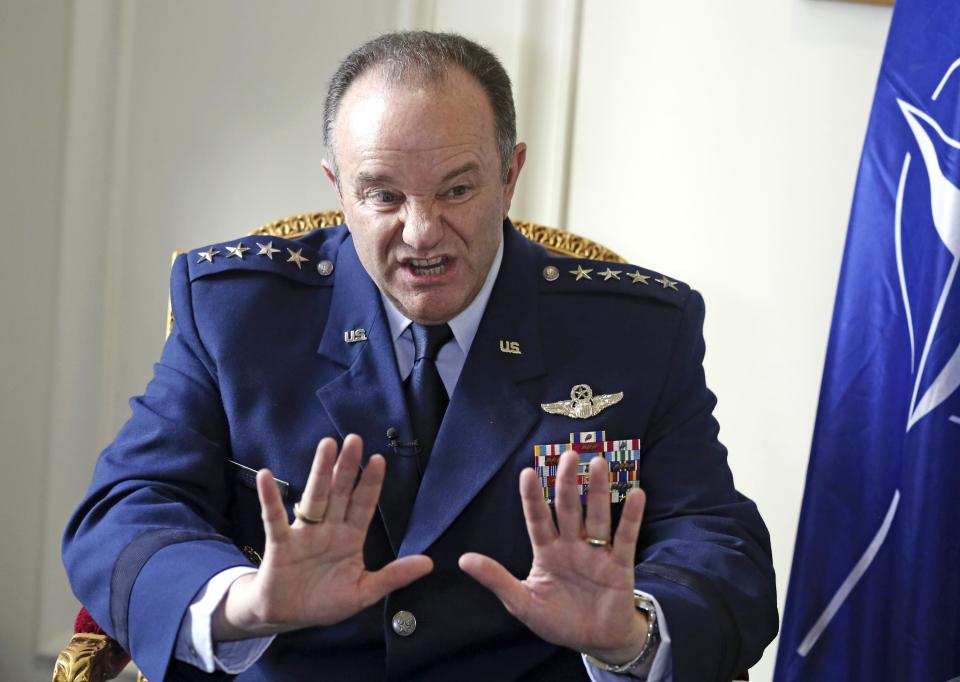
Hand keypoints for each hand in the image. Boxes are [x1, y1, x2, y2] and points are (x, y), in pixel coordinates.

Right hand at [213, 434, 432, 639]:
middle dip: (348, 467)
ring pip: (314, 497)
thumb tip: (429, 564)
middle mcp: (328, 529)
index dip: (370, 484)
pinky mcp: (280, 544)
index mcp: (350, 538)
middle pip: (340, 492)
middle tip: (354, 439)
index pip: (363, 505)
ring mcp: (304, 534)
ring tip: (326, 446)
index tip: (379, 460)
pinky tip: (266, 476)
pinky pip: (274, 518)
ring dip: (320, 471)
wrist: (287, 617)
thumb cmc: (326, 601)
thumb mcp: (364, 592)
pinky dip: (270, 498)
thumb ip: (393, 576)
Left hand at [459, 450, 648, 663]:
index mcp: (547, 552)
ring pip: (597, 516)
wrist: (595, 642)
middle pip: (569, 509)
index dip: (532, 498)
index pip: (538, 519)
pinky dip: (631, 517)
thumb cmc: (557, 620)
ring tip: (600, 463)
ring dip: (599, 490)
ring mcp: (596, 553)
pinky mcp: (620, 565)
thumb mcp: (522, 602)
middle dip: (568, 483)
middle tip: (570, 455)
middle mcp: (572, 546)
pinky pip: (626, 538)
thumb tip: (463, 559)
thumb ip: (497, 579)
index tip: (527, 472)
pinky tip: (636, 494)